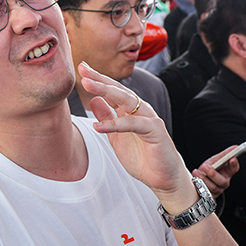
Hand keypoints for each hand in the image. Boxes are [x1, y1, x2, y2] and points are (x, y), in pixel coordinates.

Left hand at [80, 62, 195, 212]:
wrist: (163, 178)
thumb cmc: (142, 157)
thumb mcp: (116, 136)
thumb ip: (107, 118)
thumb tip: (94, 100)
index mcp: (131, 110)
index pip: (113, 90)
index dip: (98, 79)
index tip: (82, 67)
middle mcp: (141, 110)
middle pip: (119, 90)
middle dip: (100, 79)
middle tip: (83, 70)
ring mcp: (149, 119)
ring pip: (127, 100)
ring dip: (106, 92)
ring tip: (88, 86)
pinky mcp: (155, 131)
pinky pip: (132, 124)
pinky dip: (114, 124)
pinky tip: (97, 125)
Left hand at [192, 145, 240, 197]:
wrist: (195, 181)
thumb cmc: (206, 171)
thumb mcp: (213, 161)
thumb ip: (223, 155)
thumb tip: (235, 147)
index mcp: (227, 173)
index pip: (234, 169)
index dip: (234, 164)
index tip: (232, 158)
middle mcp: (223, 182)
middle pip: (222, 181)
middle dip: (213, 174)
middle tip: (205, 166)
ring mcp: (217, 190)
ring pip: (213, 187)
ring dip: (204, 179)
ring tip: (197, 172)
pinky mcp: (209, 196)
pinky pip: (206, 192)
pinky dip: (199, 184)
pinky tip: (195, 179)